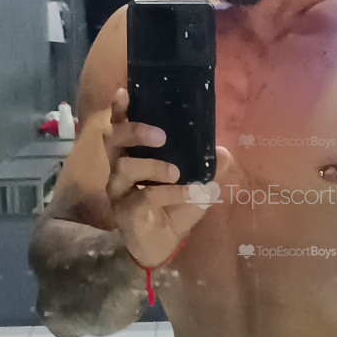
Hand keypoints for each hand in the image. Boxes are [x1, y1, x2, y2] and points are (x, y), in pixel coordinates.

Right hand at [103, 87, 233, 268]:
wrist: (166, 243)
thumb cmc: (175, 207)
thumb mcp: (196, 183)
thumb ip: (208, 167)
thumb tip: (223, 151)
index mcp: (132, 154)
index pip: (119, 126)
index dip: (119, 109)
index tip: (125, 92)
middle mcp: (119, 168)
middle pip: (113, 139)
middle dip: (134, 130)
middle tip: (161, 136)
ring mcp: (119, 190)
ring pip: (125, 167)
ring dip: (154, 166)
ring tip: (176, 172)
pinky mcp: (125, 211)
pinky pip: (144, 197)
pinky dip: (170, 193)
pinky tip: (188, 193)